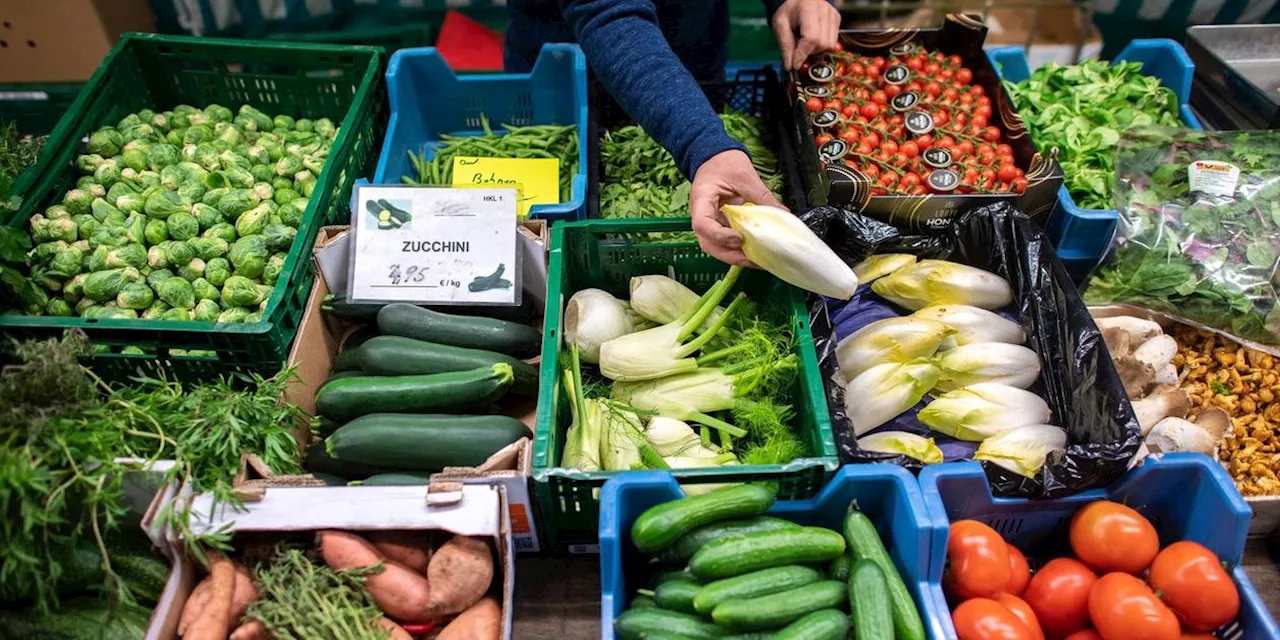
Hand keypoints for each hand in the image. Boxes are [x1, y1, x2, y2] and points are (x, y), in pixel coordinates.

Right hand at [689, 150, 785, 265]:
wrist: (714, 155)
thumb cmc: (724, 162)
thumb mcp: (745, 176)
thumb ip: (762, 197)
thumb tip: (783, 214)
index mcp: (701, 199)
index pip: (703, 225)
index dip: (720, 236)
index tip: (740, 238)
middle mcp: (700, 214)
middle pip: (707, 243)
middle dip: (729, 254)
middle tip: (752, 259)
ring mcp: (708, 220)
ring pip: (714, 246)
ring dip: (733, 256)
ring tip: (755, 260)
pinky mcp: (717, 223)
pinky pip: (723, 241)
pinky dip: (736, 249)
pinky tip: (752, 252)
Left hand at [771, 0, 839, 70]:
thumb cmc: (787, 11)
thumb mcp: (780, 25)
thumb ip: (785, 45)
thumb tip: (790, 66)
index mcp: (808, 8)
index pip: (811, 38)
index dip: (803, 54)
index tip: (794, 65)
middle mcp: (825, 11)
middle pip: (822, 43)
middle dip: (808, 52)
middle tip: (797, 49)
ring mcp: (833, 15)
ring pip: (829, 45)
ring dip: (815, 50)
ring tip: (804, 41)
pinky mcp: (837, 20)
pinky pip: (832, 41)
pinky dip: (821, 45)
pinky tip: (812, 38)